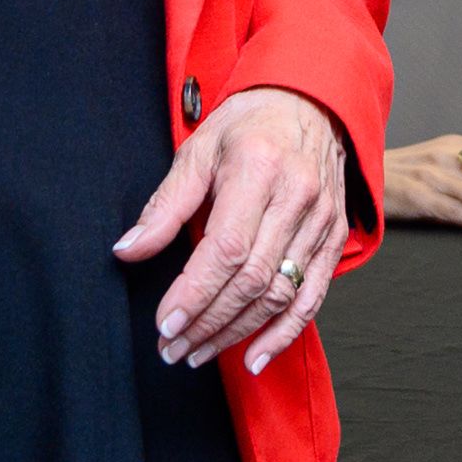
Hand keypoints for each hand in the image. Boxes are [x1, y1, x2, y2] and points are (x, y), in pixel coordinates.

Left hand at [115, 86, 348, 378]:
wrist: (309, 104)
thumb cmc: (247, 126)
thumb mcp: (197, 151)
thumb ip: (165, 206)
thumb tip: (127, 250)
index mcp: (257, 169)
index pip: (226, 247)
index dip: (195, 292)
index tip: (166, 323)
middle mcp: (296, 198)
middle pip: (251, 279)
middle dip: (208, 322)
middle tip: (173, 348)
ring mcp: (321, 221)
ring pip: (279, 295)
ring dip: (237, 333)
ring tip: (199, 353)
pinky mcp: (334, 239)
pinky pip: (312, 298)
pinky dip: (283, 333)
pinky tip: (254, 357)